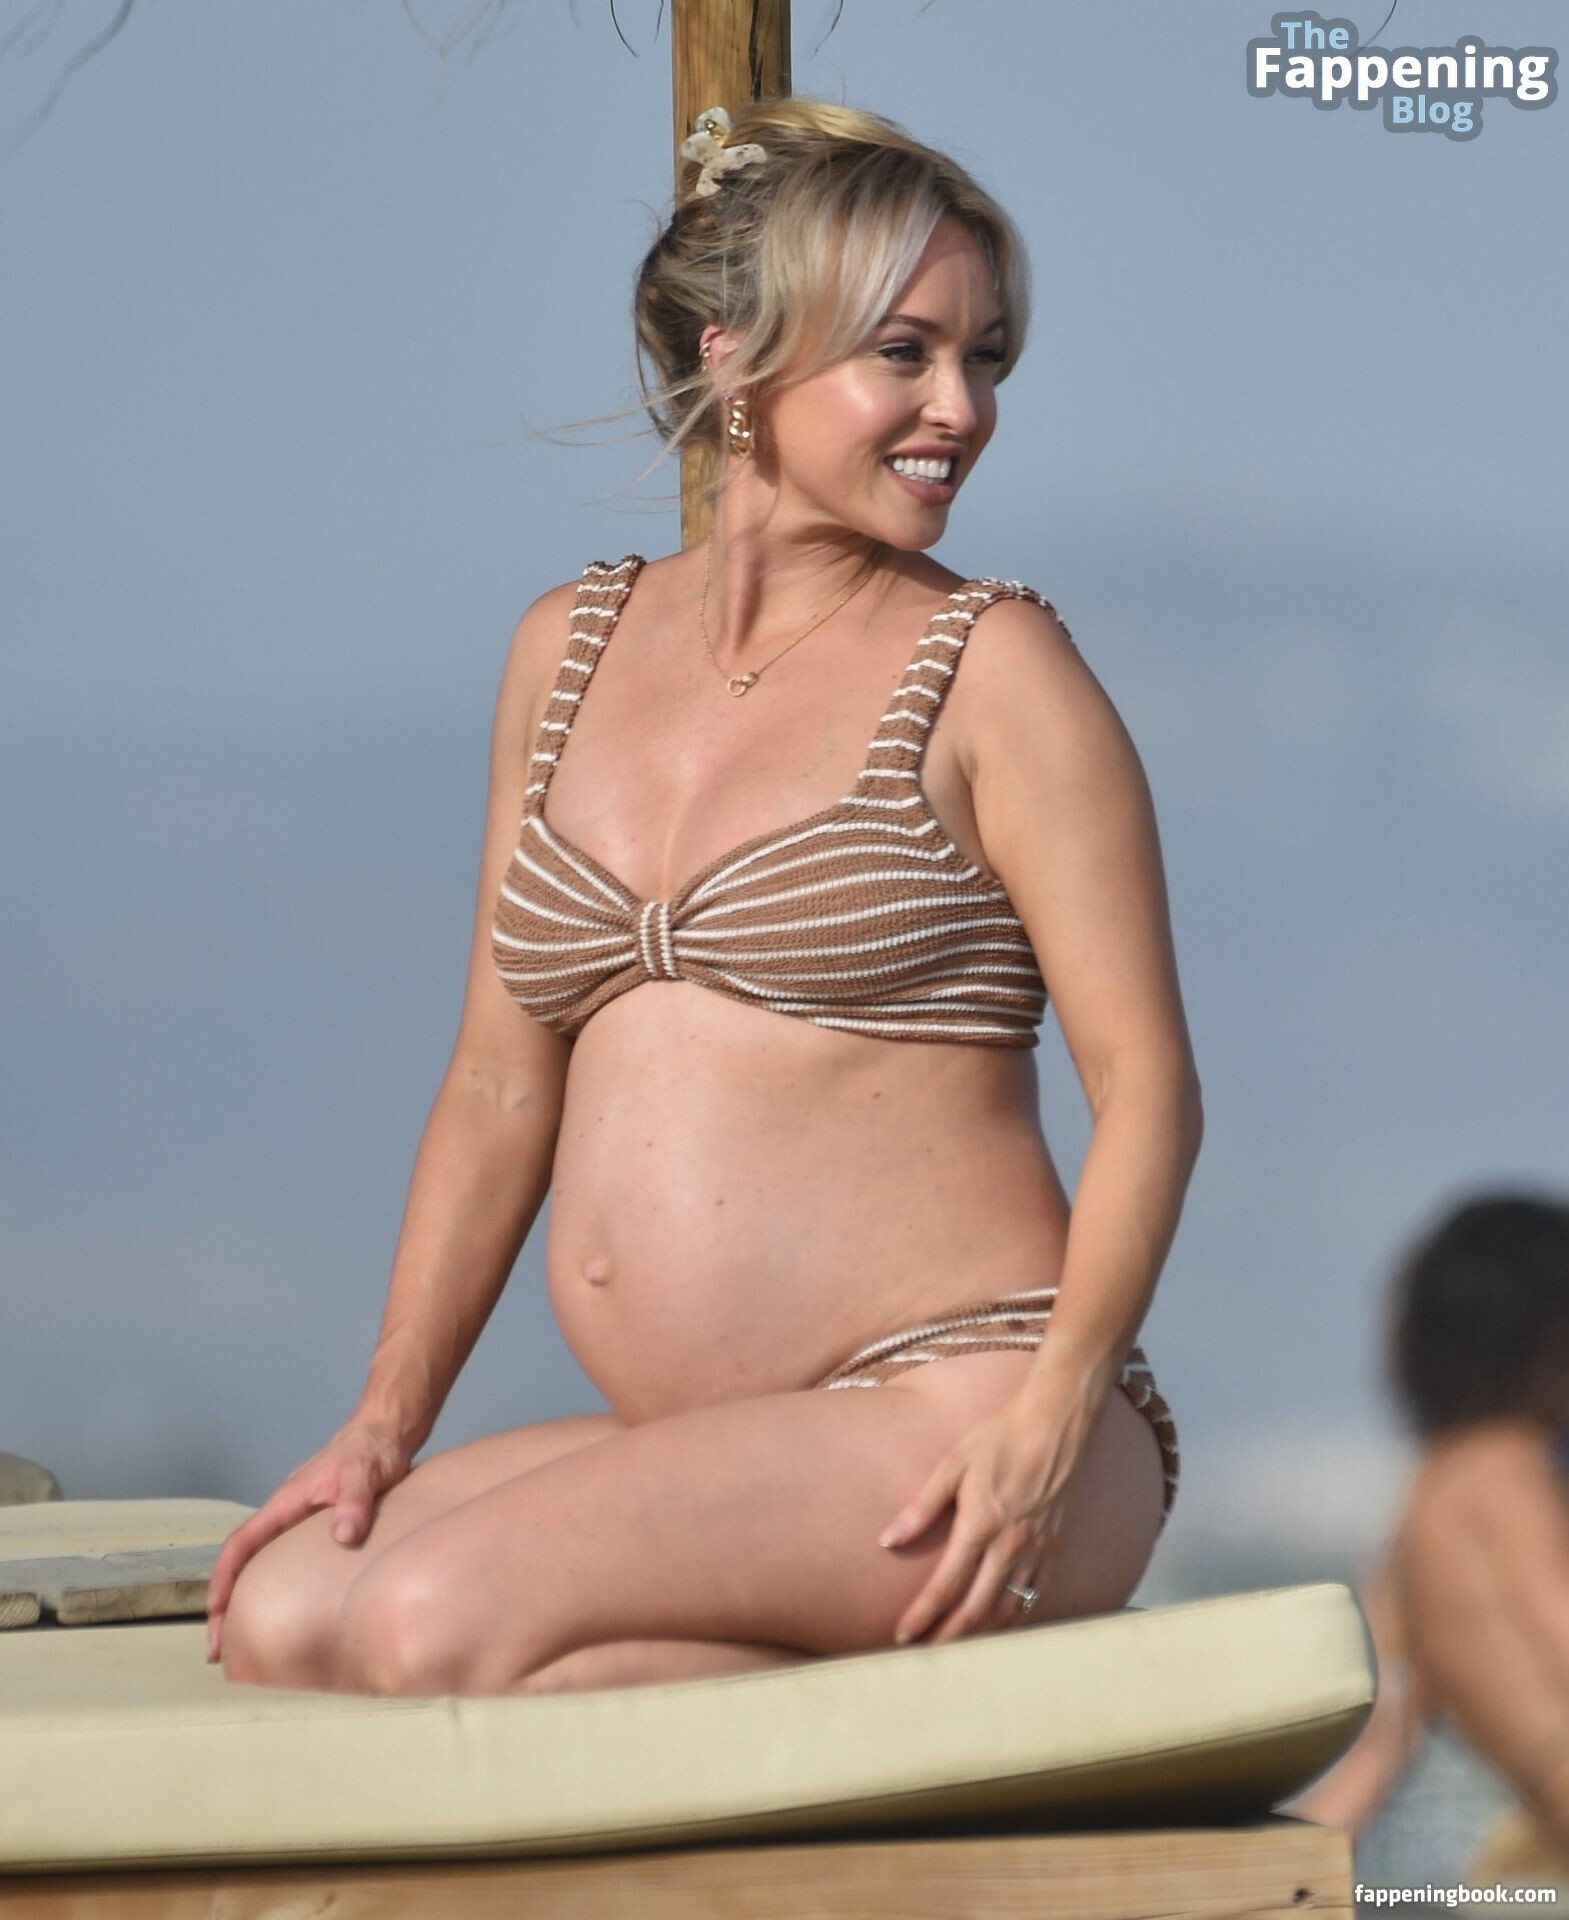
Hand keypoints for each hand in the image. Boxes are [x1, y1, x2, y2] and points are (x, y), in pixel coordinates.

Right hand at [204, 1420, 413, 1663]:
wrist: (387, 1432)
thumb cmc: (371, 1449)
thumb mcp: (363, 1474)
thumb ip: (353, 1503)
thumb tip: (343, 1537)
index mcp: (284, 1503)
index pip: (241, 1545)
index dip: (223, 1580)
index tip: (214, 1615)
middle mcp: (286, 1516)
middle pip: (245, 1564)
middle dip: (228, 1606)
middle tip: (223, 1650)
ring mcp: (302, 1523)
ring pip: (266, 1566)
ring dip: (252, 1601)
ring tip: (250, 1644)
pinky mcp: (322, 1530)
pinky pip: (292, 1565)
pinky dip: (283, 1591)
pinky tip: (294, 1615)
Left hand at [876, 1388, 1087, 1646]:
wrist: (1055, 1424)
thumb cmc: (999, 1438)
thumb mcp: (953, 1465)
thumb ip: (921, 1507)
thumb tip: (887, 1540)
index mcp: (980, 1525)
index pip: (946, 1586)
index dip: (922, 1616)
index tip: (902, 1636)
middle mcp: (1011, 1546)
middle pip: (976, 1610)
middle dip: (948, 1638)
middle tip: (924, 1658)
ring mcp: (1037, 1552)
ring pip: (1008, 1611)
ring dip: (981, 1636)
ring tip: (958, 1650)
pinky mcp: (1055, 1550)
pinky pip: (1035, 1599)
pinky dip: (1015, 1619)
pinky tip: (1000, 1626)